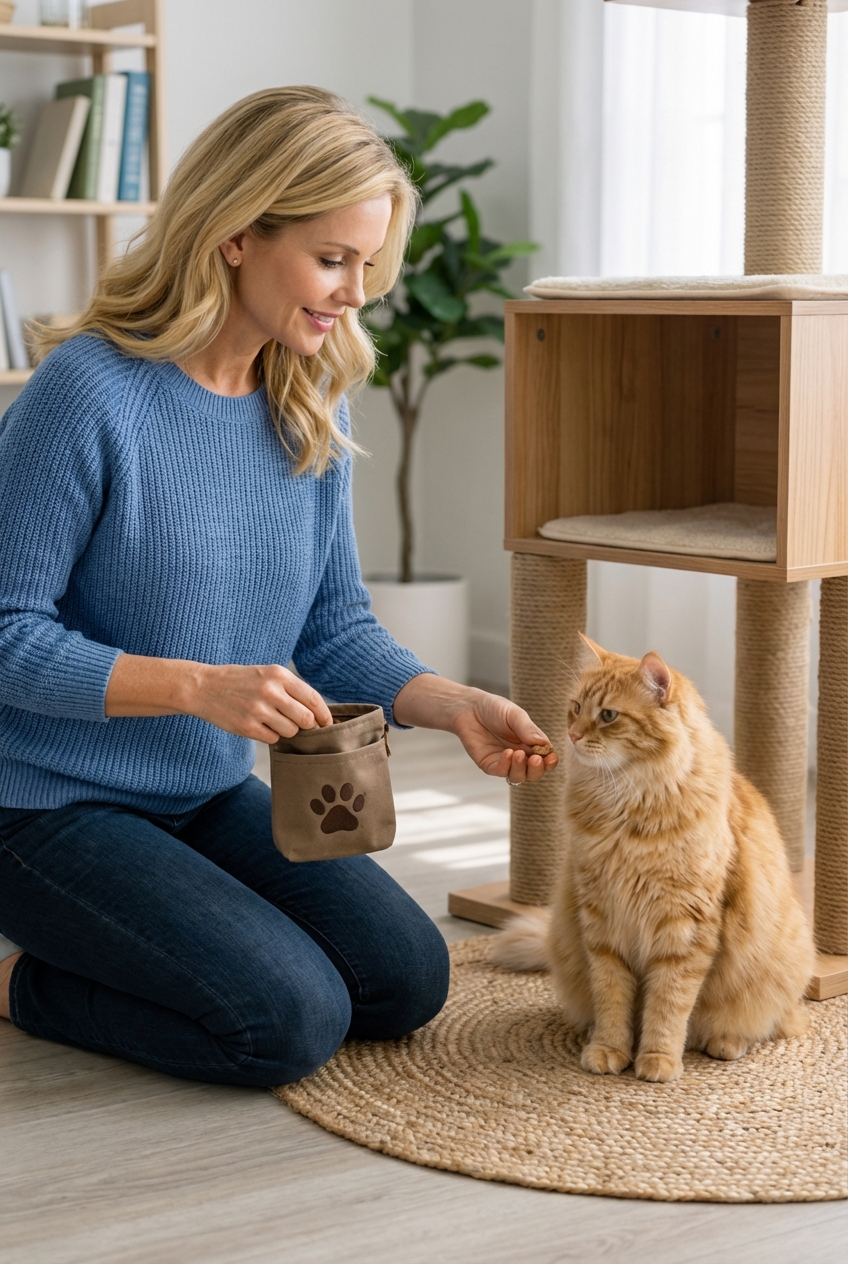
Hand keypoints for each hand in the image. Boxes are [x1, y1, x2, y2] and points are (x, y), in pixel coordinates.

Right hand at [188, 663, 332, 742]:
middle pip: (306, 719)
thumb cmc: (241, 681)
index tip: (327, 723)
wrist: (205, 687)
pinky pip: (273, 738)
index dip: (324, 715)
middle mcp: (271, 691)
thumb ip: (291, 690)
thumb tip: (317, 714)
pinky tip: (258, 724)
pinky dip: (270, 735)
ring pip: (291, 731)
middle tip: (297, 722)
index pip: (313, 699)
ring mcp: (258, 710)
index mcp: (279, 675)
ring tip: (271, 719)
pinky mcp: (247, 727)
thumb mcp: (267, 674)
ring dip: (286, 730)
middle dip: (306, 725)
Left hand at [451, 690, 557, 783]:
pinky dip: (506, 765)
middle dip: (538, 770)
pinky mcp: (489, 765)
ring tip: (518, 754)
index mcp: (531, 744)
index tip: (551, 757)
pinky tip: (507, 753)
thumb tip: (544, 744)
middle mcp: (520, 756)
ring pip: (519, 777)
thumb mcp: (514, 715)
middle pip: (534, 773)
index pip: (546, 758)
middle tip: (536, 759)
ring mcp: (505, 762)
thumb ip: (528, 729)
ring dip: (521, 769)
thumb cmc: (495, 709)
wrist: (469, 708)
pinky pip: (501, 771)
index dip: (550, 761)